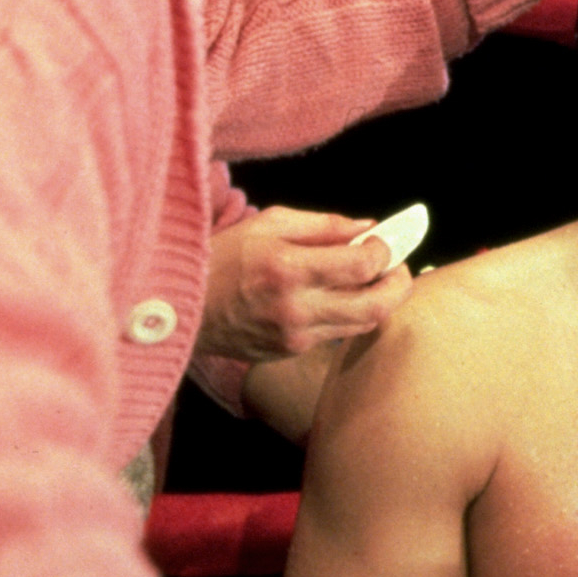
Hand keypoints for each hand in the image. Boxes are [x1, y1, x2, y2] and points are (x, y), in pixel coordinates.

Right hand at [201, 206, 414, 361]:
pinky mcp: (289, 352)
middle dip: (399, 284)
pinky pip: (334, 334)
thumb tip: (368, 227)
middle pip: (376, 306)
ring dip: (378, 301)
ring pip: (362, 325)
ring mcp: (294, 336)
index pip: (363, 265)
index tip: (381, 241)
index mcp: (289, 268)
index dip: (384, 251)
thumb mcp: (268, 223)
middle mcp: (296, 308)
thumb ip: (324, 225)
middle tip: (399, 267)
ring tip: (373, 279)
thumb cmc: (221, 257)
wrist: (178, 307)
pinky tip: (337, 296)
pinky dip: (345, 315)